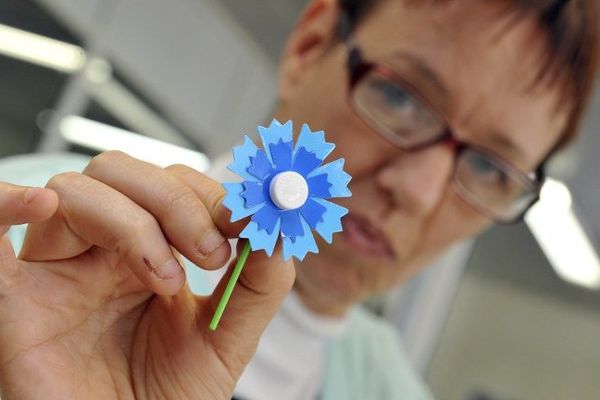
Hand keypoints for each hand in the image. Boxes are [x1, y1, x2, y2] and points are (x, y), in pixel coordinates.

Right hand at [0, 151, 294, 399]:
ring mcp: (56, 269)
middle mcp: (100, 252)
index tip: (245, 224)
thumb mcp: (227, 340)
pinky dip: (6, 202)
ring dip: (132, 221)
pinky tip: (39, 204)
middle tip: (211, 252)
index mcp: (149, 253)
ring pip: (77, 191)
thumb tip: (278, 228)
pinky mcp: (13, 298)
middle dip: (176, 201)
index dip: (208, 194)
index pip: (171, 184)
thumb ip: (259, 284)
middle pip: (122, 173)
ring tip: (165, 279)